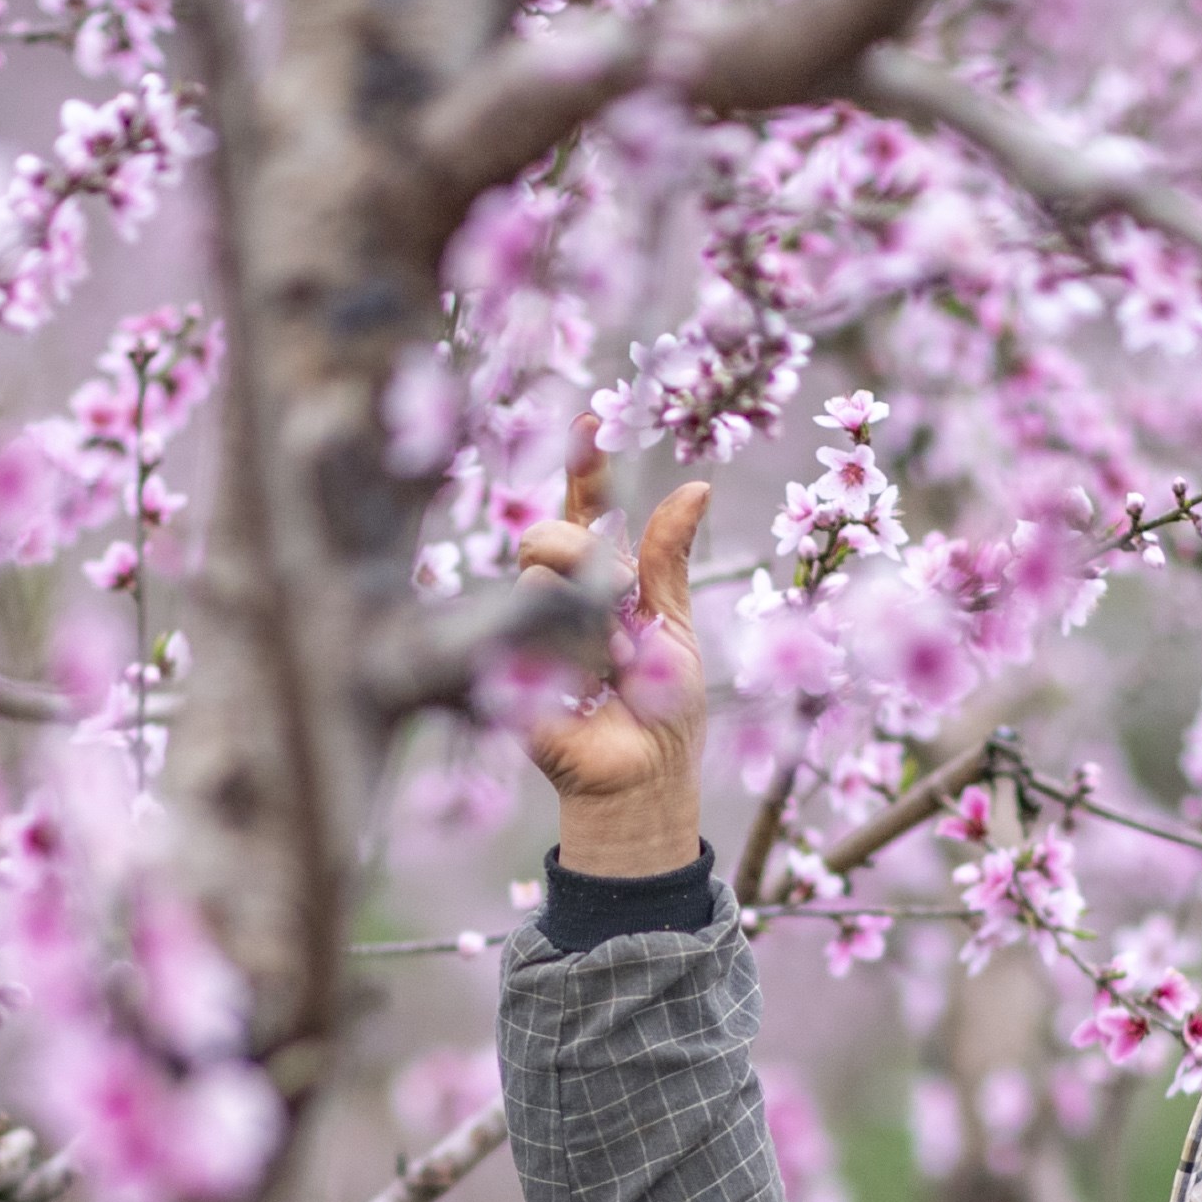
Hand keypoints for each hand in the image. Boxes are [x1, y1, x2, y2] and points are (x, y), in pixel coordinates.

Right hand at [518, 413, 713, 878]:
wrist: (645, 780)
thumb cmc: (663, 710)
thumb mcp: (675, 626)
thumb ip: (669, 560)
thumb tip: (697, 486)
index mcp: (603, 580)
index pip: (586, 510)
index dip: (585, 466)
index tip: (592, 421)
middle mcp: (558, 599)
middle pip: (548, 536)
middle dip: (580, 553)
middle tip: (618, 598)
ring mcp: (526, 632)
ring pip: (537, 580)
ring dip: (589, 621)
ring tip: (613, 665)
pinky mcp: (503, 669)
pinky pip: (524, 631)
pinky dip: (568, 657)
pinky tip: (585, 686)